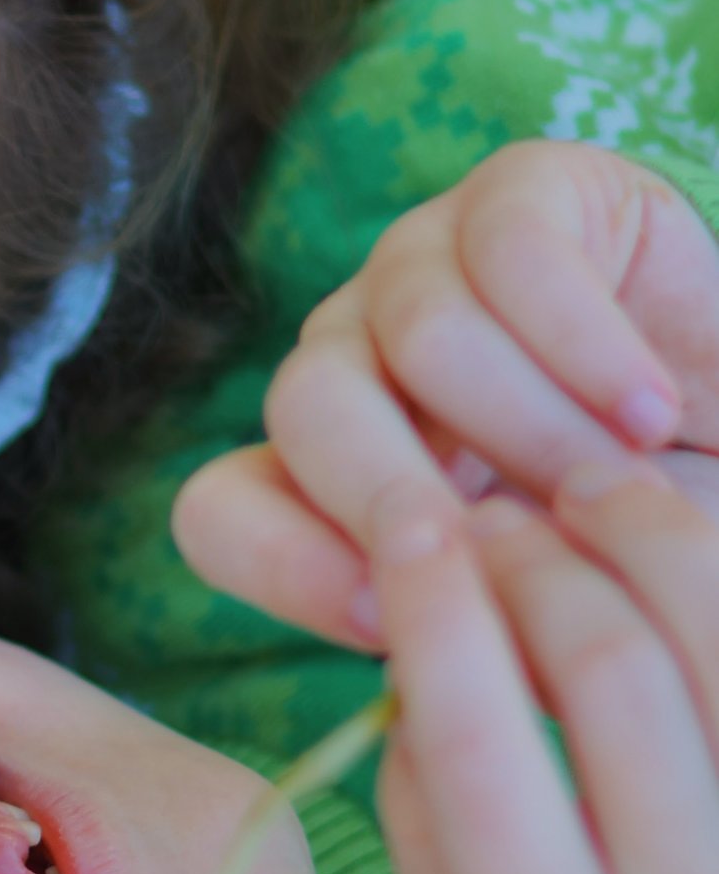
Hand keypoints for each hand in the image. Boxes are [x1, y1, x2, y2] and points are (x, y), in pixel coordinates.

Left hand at [176, 142, 718, 647]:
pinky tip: (650, 414)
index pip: (220, 511)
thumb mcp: (554, 616)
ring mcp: (423, 261)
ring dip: (527, 427)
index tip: (382, 624)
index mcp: (326, 471)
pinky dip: (587, 348)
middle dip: (396, 492)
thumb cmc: (654, 541)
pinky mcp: (520, 190)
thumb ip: (475, 639)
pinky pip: (512, 255)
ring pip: (413, 331)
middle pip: (303, 406)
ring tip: (617, 489)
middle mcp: (353, 357)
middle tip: (496, 558)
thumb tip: (424, 683)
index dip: (280, 567)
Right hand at [368, 463, 718, 873]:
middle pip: (612, 670)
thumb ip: (427, 842)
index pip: (481, 739)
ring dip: (651, 535)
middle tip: (491, 507)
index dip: (438, 607)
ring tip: (592, 490)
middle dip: (539, 556)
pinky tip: (675, 549)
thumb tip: (414, 675)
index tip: (406, 524)